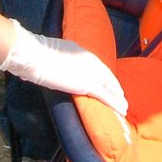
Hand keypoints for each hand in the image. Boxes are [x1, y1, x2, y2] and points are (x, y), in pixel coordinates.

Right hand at [0, 20, 127, 115]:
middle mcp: (91, 60)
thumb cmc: (38, 54)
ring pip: (110, 87)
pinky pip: (106, 96)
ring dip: (118, 98)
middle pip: (107, 76)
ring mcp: (91, 72)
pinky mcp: (88, 85)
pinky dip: (115, 104)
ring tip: (124, 106)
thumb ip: (60, 60)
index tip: (109, 84)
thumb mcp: (54, 53)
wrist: (36, 55)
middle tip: (121, 96)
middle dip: (115, 87)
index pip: (98, 67)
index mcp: (82, 52)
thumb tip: (53, 66)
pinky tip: (121, 109)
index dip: (105, 77)